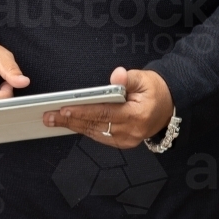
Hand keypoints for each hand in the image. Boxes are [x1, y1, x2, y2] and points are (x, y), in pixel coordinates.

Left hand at [42, 66, 173, 148]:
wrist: (169, 106)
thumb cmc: (155, 90)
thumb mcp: (145, 78)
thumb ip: (129, 78)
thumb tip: (116, 75)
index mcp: (137, 115)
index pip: (104, 113)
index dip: (83, 111)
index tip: (65, 109)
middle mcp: (131, 132)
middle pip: (95, 125)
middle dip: (70, 121)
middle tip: (49, 116)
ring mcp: (127, 140)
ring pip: (95, 133)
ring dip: (73, 126)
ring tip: (53, 120)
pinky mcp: (123, 143)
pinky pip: (100, 136)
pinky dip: (84, 129)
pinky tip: (70, 124)